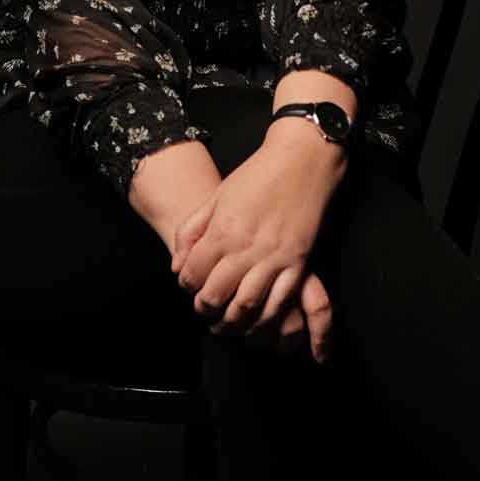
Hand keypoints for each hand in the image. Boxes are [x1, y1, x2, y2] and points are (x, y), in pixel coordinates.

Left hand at [169, 137, 344, 360]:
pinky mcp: (299, 263)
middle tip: (204, 309)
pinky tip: (257, 320)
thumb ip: (192, 230)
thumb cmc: (257, 174)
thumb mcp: (217, 196)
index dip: (186, 285)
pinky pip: (280, 302)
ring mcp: (275, 257)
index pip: (194, 273)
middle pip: (217, 294)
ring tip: (226, 322)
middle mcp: (247, 247)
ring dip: (233, 321)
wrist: (302, 158)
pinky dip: (266, 318)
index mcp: (224, 229)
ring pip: (248, 306)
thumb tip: (177, 266)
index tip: (189, 285)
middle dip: (205, 309)